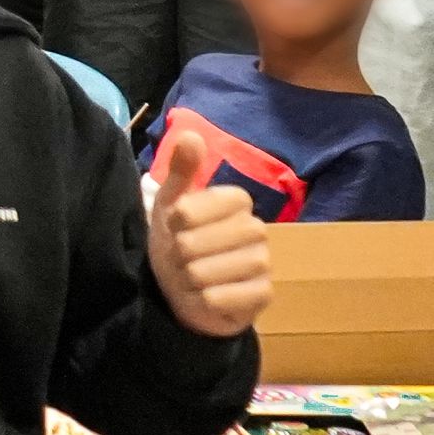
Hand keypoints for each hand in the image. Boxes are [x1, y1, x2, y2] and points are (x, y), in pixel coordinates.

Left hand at [148, 119, 275, 338]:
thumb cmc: (177, 239)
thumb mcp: (170, 202)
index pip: (203, 205)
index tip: (175, 223)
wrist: (184, 288)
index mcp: (238, 202)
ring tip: (189, 276)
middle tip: (180, 255)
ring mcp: (264, 264)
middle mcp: (257, 230)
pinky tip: (204, 296)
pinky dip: (205, 299)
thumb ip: (181, 170)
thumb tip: (191, 135)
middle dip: (179, 251)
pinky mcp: (263, 295)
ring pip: (211, 270)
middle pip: (200, 240)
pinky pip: (225, 297)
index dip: (181, 217)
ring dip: (189, 276)